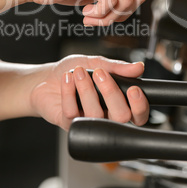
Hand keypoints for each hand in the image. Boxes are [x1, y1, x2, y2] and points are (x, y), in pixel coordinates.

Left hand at [30, 54, 149, 130]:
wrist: (46, 78)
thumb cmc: (74, 71)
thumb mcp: (96, 63)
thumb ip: (117, 67)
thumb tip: (138, 68)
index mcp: (117, 103)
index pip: (138, 115)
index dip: (140, 106)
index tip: (133, 89)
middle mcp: (106, 116)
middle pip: (121, 116)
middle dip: (111, 92)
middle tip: (99, 73)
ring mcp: (88, 123)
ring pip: (96, 114)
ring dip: (86, 89)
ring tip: (79, 72)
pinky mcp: (69, 124)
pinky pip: (73, 112)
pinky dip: (69, 91)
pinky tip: (67, 79)